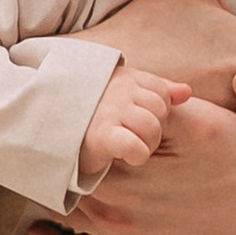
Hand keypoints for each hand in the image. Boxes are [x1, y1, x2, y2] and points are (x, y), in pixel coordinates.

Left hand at [32, 95, 235, 234]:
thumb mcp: (204, 121)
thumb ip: (156, 106)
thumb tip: (119, 91)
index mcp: (125, 169)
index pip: (73, 140)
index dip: (59, 120)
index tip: (38, 102)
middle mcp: (116, 206)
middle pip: (62, 175)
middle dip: (45, 153)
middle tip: (21, 133)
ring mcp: (125, 234)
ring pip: (66, 210)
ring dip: (46, 190)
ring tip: (27, 167)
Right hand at [76, 66, 188, 189]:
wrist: (48, 125)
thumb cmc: (91, 114)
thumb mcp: (125, 94)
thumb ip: (156, 90)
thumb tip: (187, 92)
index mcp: (125, 78)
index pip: (161, 91)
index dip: (158, 110)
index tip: (139, 120)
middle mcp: (118, 91)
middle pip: (160, 109)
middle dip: (155, 129)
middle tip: (135, 137)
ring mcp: (110, 112)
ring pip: (152, 127)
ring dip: (147, 144)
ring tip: (131, 147)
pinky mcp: (102, 136)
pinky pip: (135, 147)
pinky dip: (136, 155)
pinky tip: (125, 156)